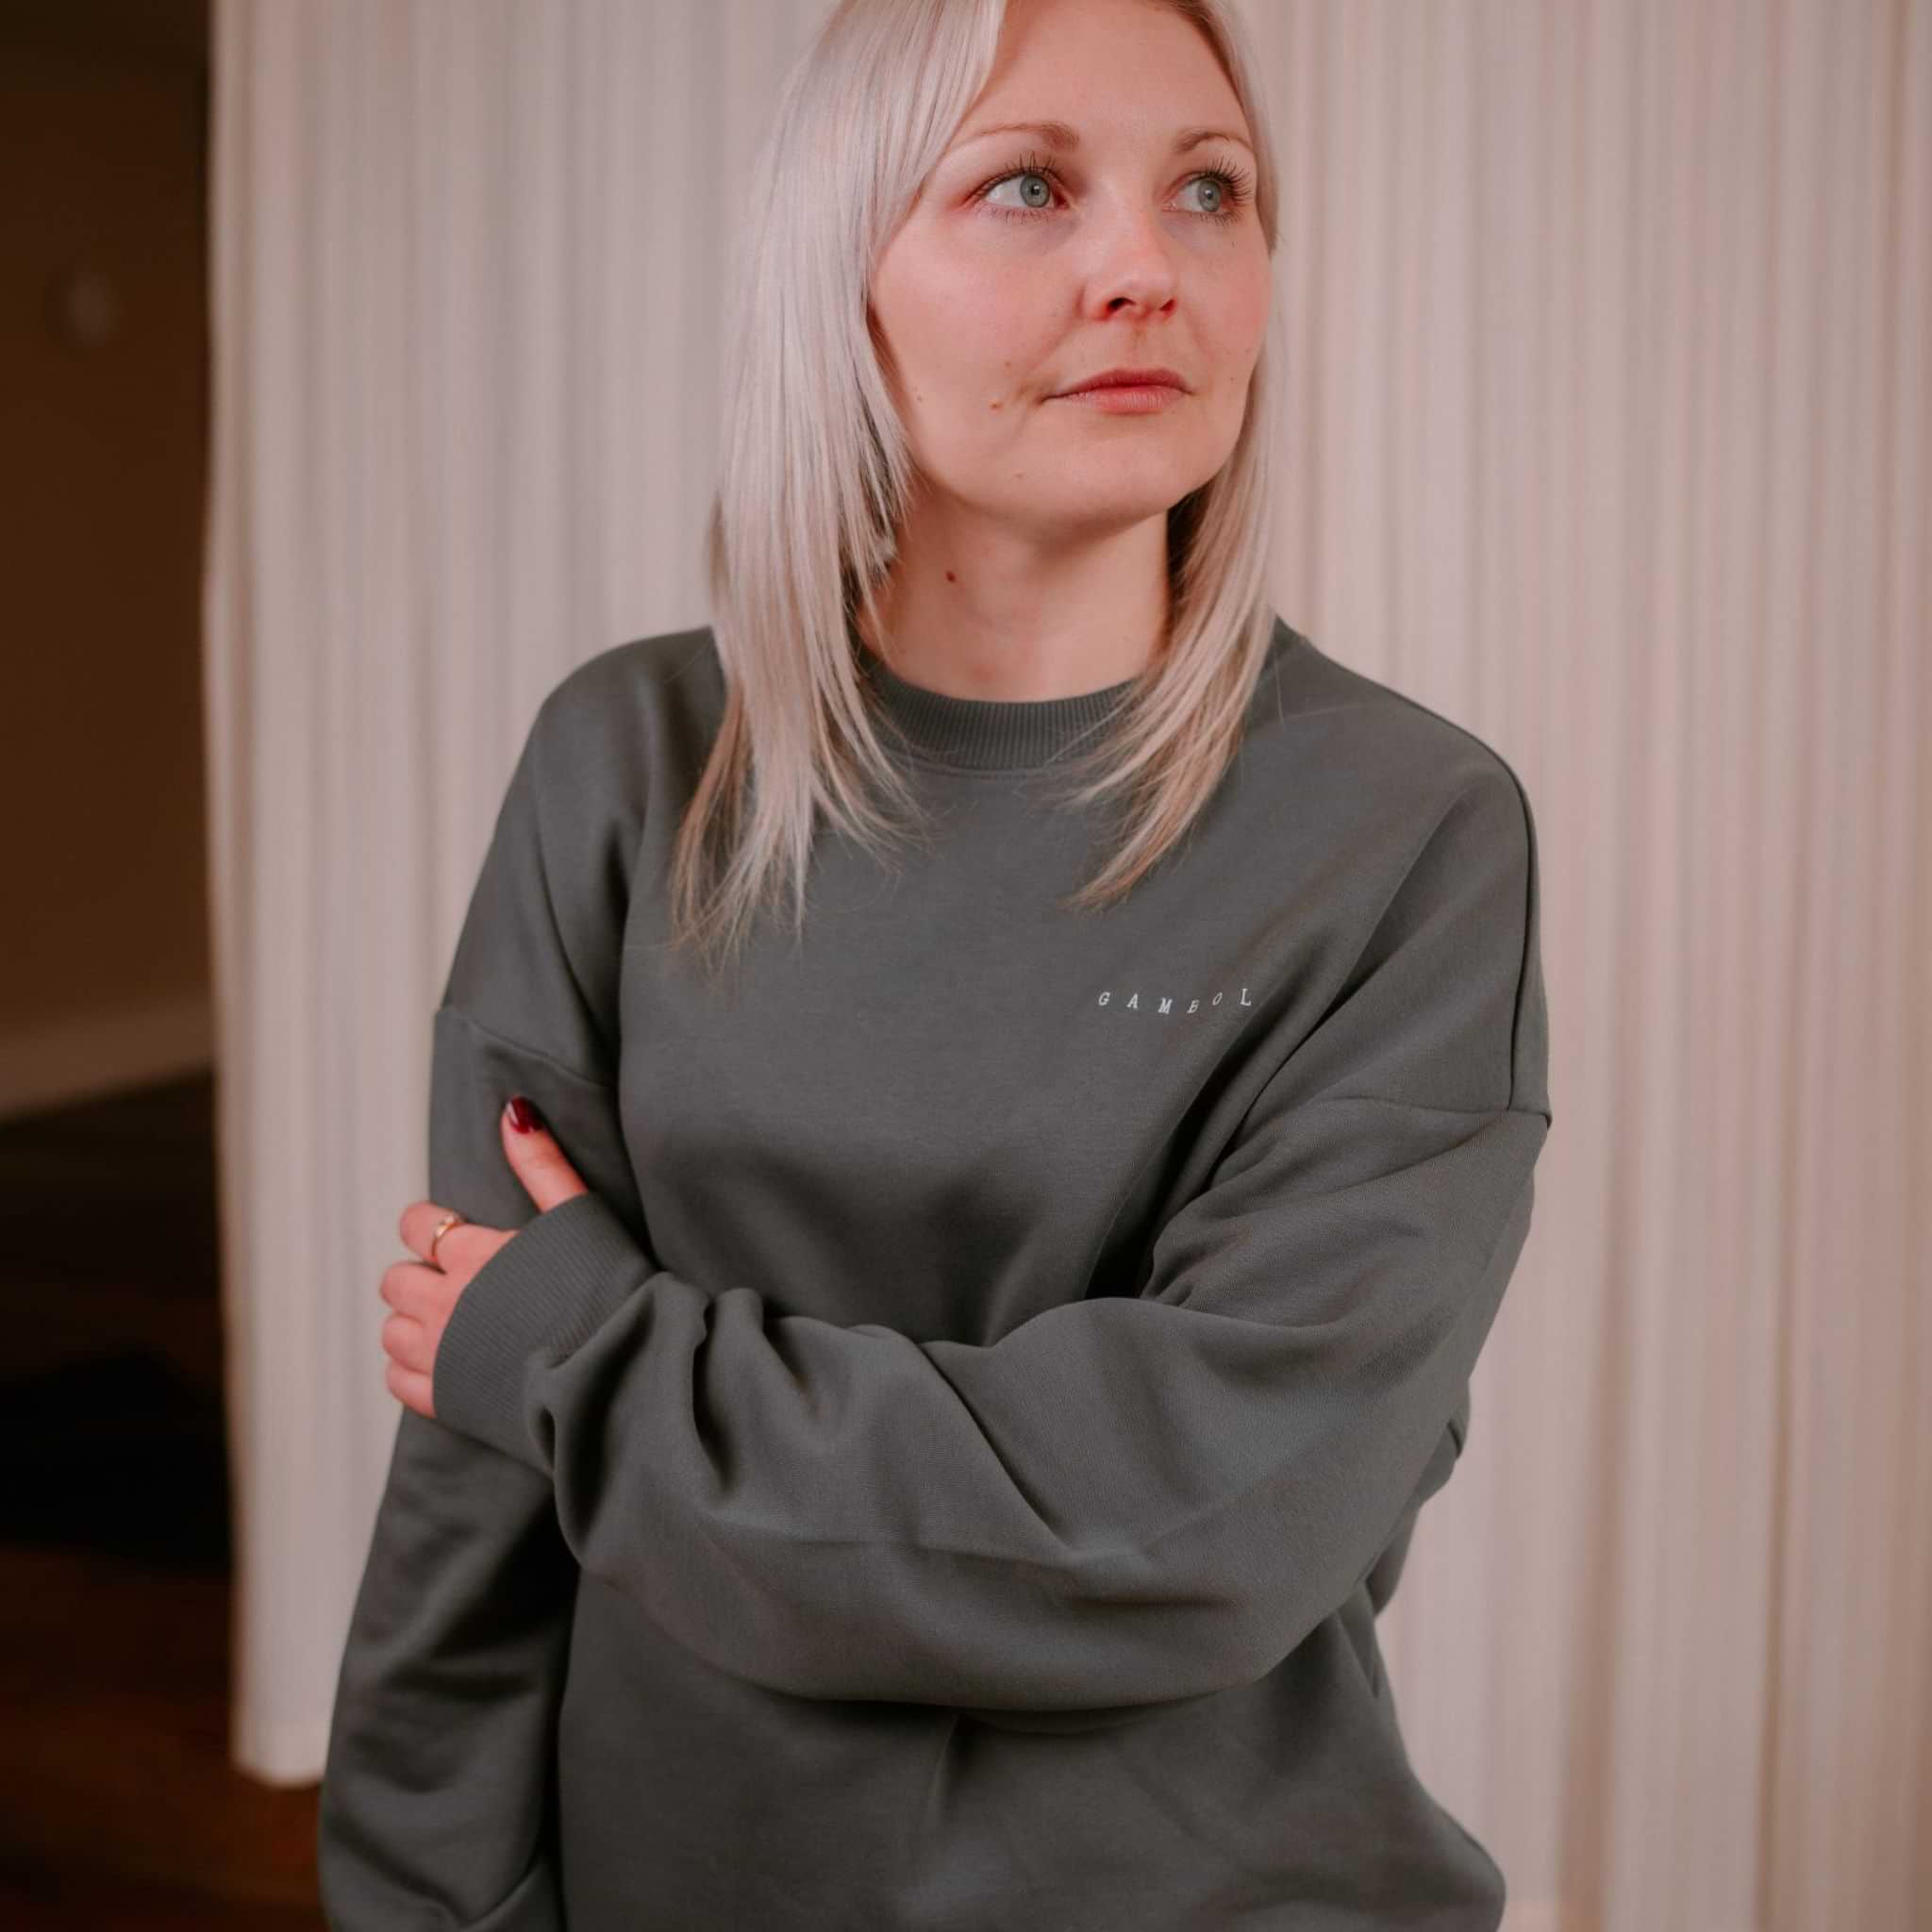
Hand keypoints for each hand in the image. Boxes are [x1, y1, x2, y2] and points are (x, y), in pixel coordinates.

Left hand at [380, 1095, 589, 1419]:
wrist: (622, 1373)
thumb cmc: (610, 1291)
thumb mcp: (580, 1215)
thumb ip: (541, 1164)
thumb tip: (513, 1111)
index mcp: (473, 1254)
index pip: (417, 1225)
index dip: (433, 1226)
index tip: (457, 1236)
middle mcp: (444, 1304)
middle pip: (396, 1280)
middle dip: (422, 1276)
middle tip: (462, 1285)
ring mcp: (439, 1357)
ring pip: (391, 1331)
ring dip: (414, 1323)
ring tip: (455, 1325)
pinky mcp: (445, 1401)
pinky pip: (398, 1381)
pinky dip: (412, 1370)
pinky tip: (447, 1363)